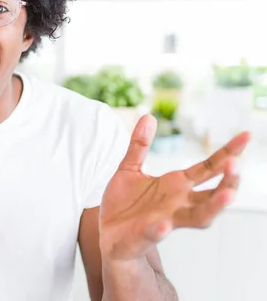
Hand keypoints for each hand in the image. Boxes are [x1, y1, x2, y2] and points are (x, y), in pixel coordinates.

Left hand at [99, 114, 250, 261]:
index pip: (209, 168)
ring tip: (227, 195)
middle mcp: (179, 204)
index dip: (227, 153)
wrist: (107, 231)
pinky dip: (160, 229)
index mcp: (177, 185)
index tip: (246, 136)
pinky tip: (163, 225)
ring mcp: (165, 220)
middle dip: (227, 182)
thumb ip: (139, 145)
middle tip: (236, 166)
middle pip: (212, 194)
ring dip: (213, 207)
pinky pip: (155, 233)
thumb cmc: (125, 202)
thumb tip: (148, 116)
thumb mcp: (129, 168)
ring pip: (198, 218)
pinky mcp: (145, 235)